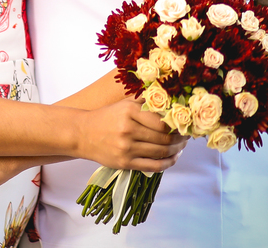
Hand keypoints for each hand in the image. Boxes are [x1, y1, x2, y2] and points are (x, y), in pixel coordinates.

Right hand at [72, 97, 186, 172]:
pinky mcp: (124, 163)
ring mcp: (126, 148)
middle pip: (164, 138)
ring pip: (161, 152)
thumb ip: (145, 102)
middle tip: (186, 137)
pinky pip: (153, 166)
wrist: (81, 134)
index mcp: (129, 112)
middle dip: (180, 139)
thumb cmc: (106, 117)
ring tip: (180, 146)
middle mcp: (128, 130)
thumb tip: (172, 102)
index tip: (184, 125)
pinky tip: (172, 158)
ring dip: (175, 150)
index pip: (162, 122)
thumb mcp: (123, 104)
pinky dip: (167, 163)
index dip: (177, 126)